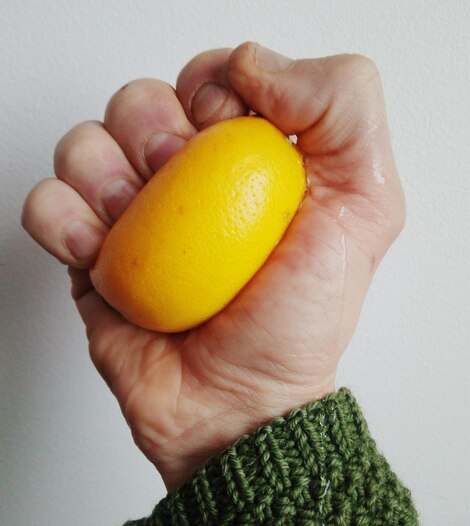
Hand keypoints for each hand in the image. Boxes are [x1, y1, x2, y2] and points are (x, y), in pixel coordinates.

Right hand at [22, 43, 404, 489]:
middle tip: (180, 188)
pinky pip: (47, 204)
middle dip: (154, 130)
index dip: (212, 86)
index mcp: (247, 162)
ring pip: (86, 144)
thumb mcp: (365, 208)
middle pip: (141, 102)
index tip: (226, 134)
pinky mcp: (92, 256)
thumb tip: (253, 68)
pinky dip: (62, 218)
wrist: (238, 405)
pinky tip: (98, 252)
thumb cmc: (298, 323)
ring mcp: (137, 219)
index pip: (211, 77)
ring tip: (135, 225)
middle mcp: (189, 185)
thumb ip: (343, 110)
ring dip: (103, 173)